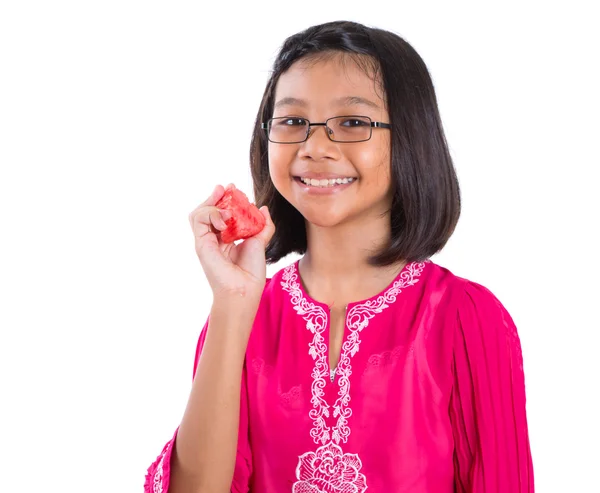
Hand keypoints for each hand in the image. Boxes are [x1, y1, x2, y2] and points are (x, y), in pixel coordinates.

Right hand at [188, 185, 274, 299]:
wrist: (245, 289)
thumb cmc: (251, 272)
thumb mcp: (260, 242)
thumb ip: (263, 225)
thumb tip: (263, 208)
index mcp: (225, 239)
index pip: (220, 214)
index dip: (225, 200)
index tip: (235, 190)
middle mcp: (213, 239)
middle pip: (207, 211)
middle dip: (216, 196)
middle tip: (228, 188)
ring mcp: (205, 241)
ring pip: (199, 213)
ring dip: (213, 204)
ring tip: (228, 208)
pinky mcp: (201, 244)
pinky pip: (198, 220)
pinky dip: (211, 213)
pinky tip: (225, 218)